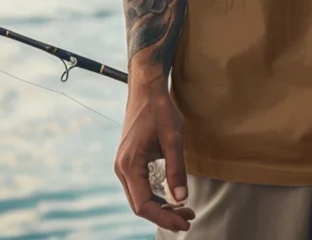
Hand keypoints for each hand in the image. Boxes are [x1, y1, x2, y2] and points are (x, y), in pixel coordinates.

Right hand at [114, 80, 195, 232]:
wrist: (146, 89)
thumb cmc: (159, 110)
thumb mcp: (173, 138)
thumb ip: (176, 169)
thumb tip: (181, 198)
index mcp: (129, 165)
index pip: (144, 204)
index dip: (164, 217)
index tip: (184, 222)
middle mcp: (122, 169)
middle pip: (140, 205)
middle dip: (164, 215)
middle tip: (189, 217)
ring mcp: (124, 165)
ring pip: (140, 197)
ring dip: (161, 206)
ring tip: (185, 209)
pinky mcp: (130, 161)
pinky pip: (140, 186)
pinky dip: (156, 195)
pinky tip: (172, 197)